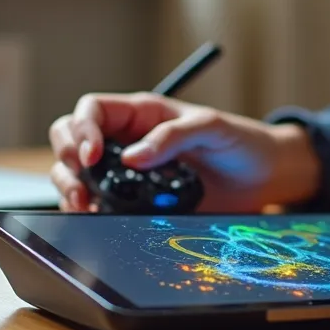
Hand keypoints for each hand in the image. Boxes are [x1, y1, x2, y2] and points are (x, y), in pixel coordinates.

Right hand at [48, 92, 320, 212]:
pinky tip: (96, 219)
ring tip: (84, 205)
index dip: (82, 129)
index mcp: (140, 115)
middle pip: (70, 139)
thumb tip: (132, 157)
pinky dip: (88, 211)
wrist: (263, 178)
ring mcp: (126, 173)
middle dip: (66, 158)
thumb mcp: (211, 127)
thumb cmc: (240, 142)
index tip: (92, 155)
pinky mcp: (134, 202)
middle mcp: (126, 141)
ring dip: (70, 188)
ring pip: (77, 173)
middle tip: (81, 183)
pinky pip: (98, 204)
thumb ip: (173, 136)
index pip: (92, 110)